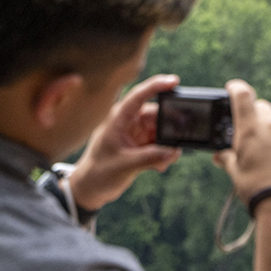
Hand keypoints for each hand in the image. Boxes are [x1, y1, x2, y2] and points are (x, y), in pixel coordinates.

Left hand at [66, 74, 182, 211]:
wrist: (91, 189)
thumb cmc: (99, 172)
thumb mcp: (125, 165)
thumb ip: (150, 157)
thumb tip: (173, 151)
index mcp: (119, 119)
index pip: (139, 95)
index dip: (156, 85)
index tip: (174, 81)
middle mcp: (129, 122)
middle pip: (157, 115)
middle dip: (170, 127)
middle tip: (180, 140)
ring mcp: (137, 134)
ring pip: (162, 131)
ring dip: (168, 145)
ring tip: (166, 161)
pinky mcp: (142, 146)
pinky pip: (160, 145)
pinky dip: (164, 154)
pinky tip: (160, 166)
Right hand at [214, 80, 270, 203]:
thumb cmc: (256, 190)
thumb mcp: (236, 173)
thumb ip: (227, 158)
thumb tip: (219, 156)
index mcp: (250, 129)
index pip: (242, 95)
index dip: (236, 88)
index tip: (233, 88)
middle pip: (262, 108)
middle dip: (255, 116)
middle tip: (252, 133)